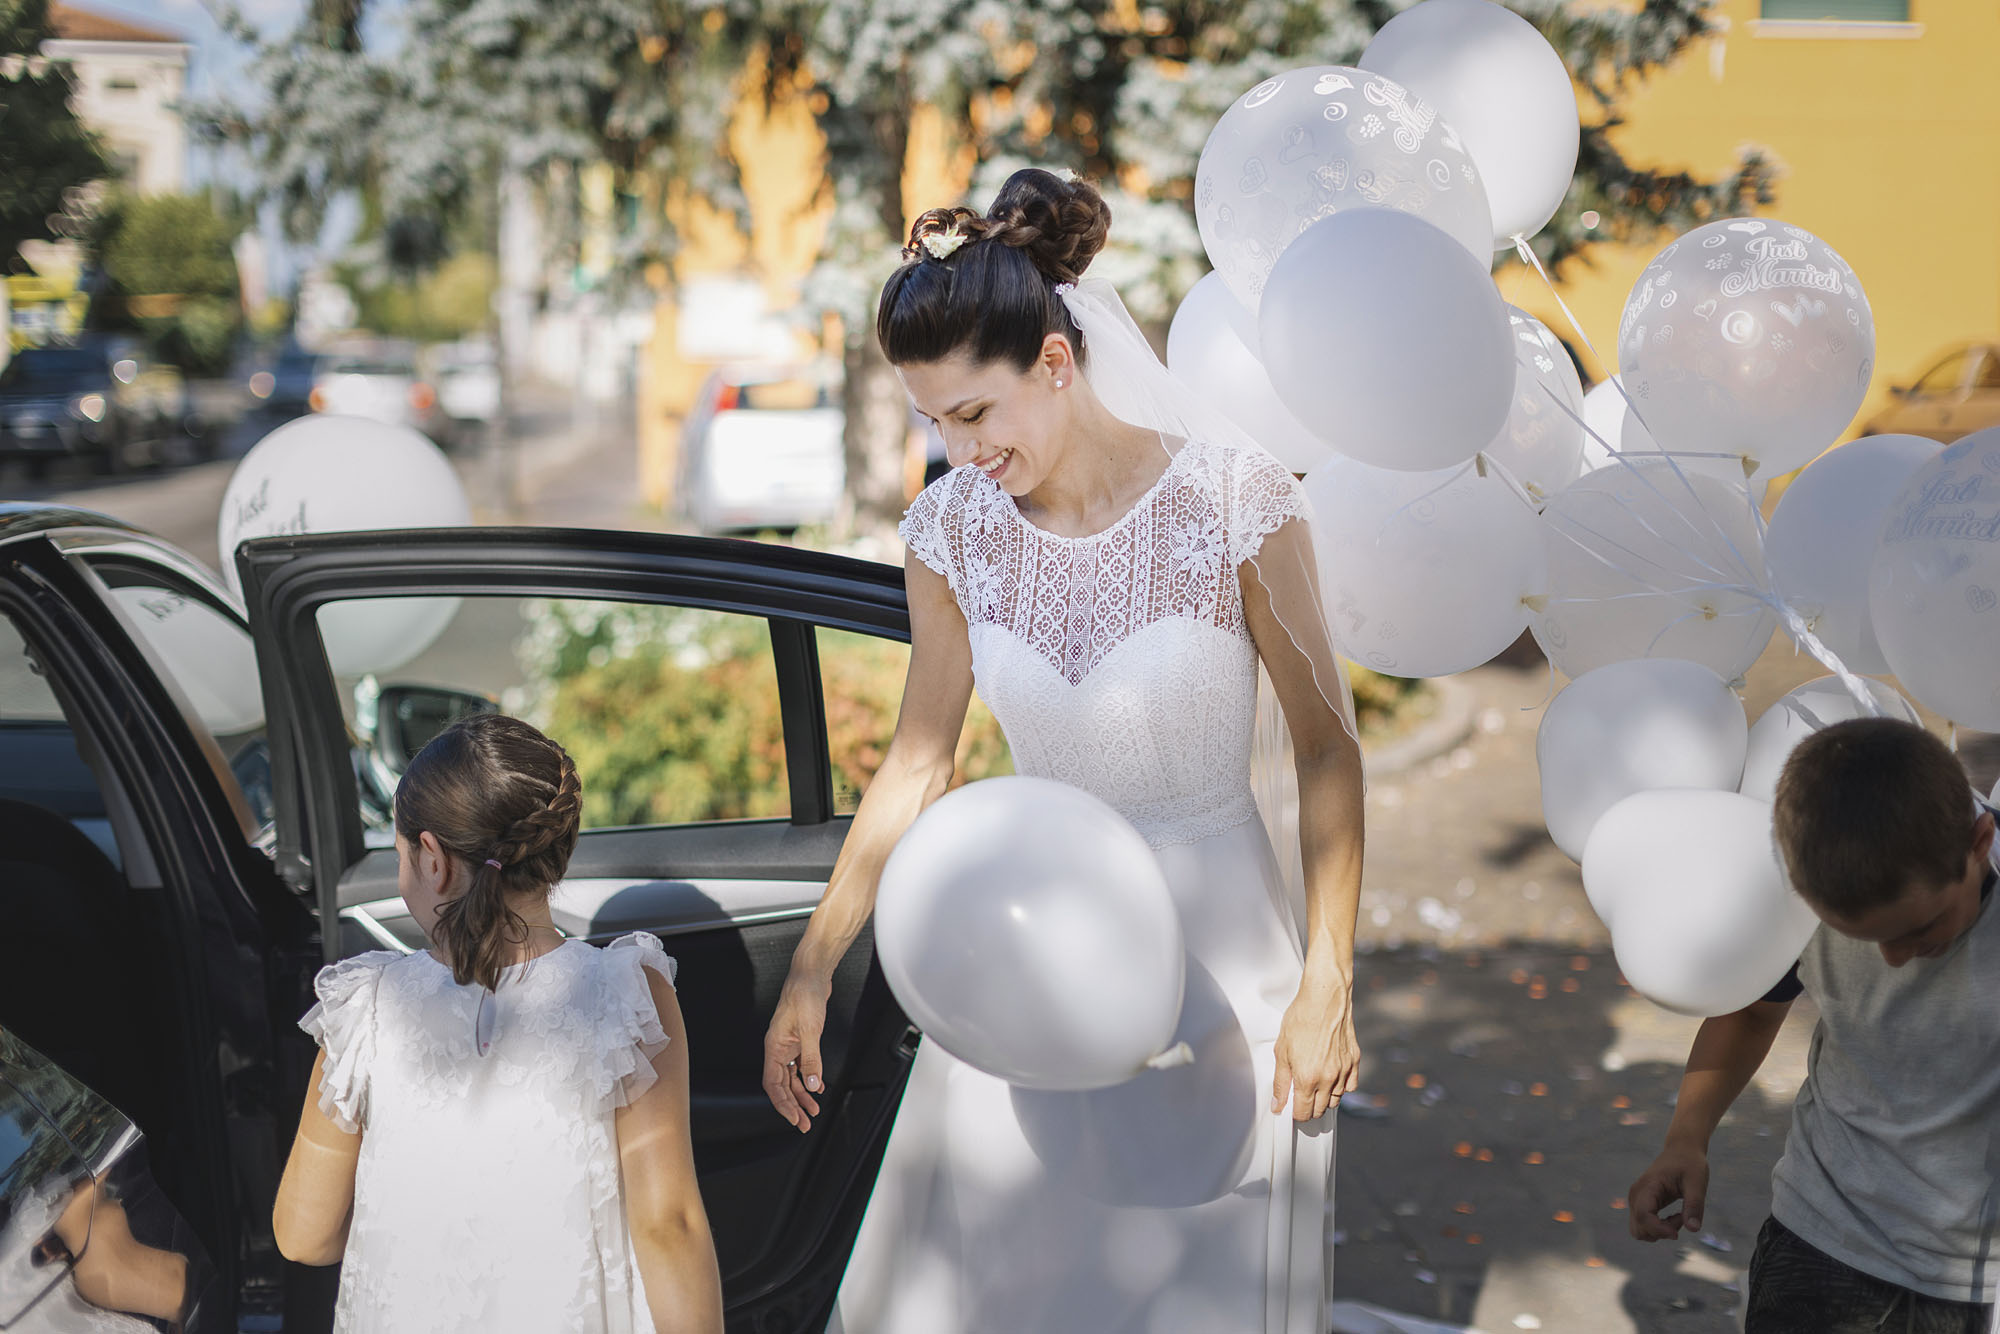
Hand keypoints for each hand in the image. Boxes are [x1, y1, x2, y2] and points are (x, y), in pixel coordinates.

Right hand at [762, 972, 830, 1132]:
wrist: (811, 975)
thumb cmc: (804, 995)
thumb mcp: (810, 1030)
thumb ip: (811, 1060)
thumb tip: (813, 1085)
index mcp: (774, 1048)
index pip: (773, 1084)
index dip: (782, 1104)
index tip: (793, 1118)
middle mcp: (778, 1049)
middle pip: (781, 1085)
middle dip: (792, 1106)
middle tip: (803, 1123)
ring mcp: (788, 1044)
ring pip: (791, 1078)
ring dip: (801, 1095)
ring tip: (812, 1111)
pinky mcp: (799, 1039)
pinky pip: (800, 1066)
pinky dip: (807, 1078)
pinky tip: (816, 1087)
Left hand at [1271, 972, 1358, 1121]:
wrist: (1324, 998)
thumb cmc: (1300, 1020)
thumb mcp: (1282, 1051)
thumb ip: (1280, 1082)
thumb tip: (1278, 1105)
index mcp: (1308, 1078)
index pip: (1304, 1113)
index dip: (1295, 1113)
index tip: (1291, 1107)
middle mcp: (1328, 1079)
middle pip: (1320, 1110)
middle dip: (1309, 1107)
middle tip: (1301, 1095)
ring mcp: (1344, 1070)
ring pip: (1335, 1100)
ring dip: (1324, 1098)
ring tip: (1314, 1084)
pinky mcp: (1354, 1061)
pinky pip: (1350, 1085)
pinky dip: (1341, 1086)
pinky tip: (1331, 1076)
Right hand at [1628, 1140, 1708, 1240]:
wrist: (1681, 1150)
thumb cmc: (1690, 1164)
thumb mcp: (1697, 1183)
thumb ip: (1694, 1206)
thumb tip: (1693, 1230)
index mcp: (1647, 1186)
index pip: (1643, 1216)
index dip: (1660, 1229)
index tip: (1679, 1232)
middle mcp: (1636, 1195)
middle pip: (1638, 1228)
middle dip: (1661, 1232)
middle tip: (1681, 1218)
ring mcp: (1636, 1200)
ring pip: (1639, 1230)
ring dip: (1660, 1231)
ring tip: (1679, 1217)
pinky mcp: (1641, 1204)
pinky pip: (1644, 1226)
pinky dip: (1660, 1228)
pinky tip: (1675, 1217)